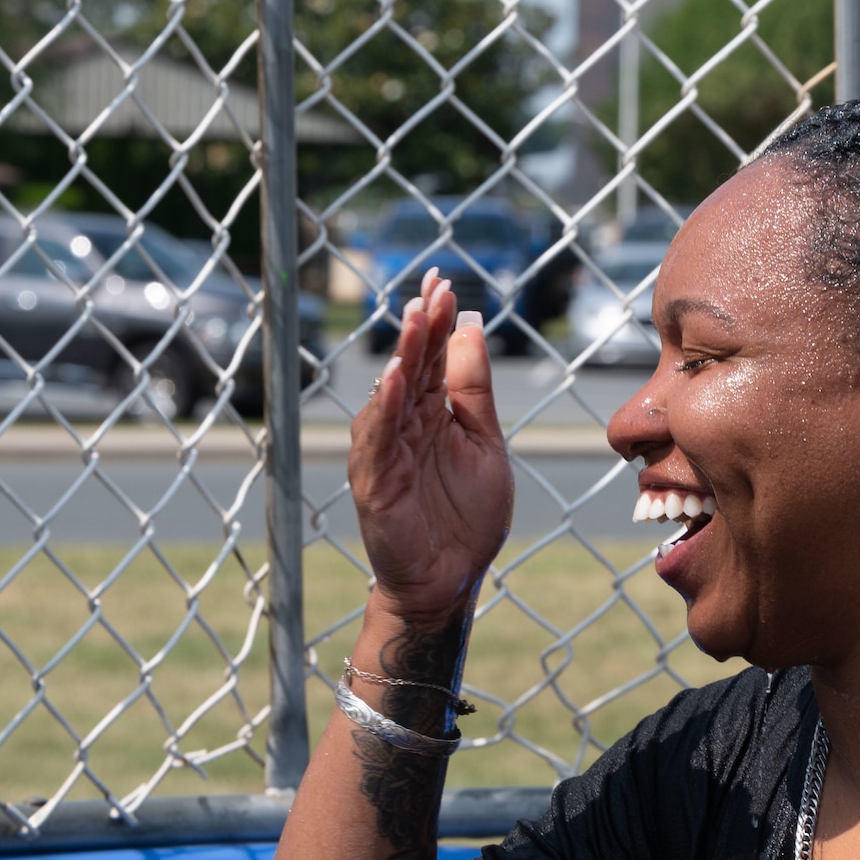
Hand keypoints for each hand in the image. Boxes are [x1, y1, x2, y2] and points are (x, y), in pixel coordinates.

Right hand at [350, 268, 513, 623]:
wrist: (451, 578)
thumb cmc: (468, 515)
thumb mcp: (485, 442)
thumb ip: (474, 389)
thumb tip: (471, 326)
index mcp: (434, 413)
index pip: (432, 357)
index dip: (436, 320)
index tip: (442, 280)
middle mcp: (405, 425)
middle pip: (410, 367)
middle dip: (420, 326)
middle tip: (430, 288)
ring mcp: (386, 451)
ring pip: (391, 396)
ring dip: (403, 356)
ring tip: (416, 320)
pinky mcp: (374, 482)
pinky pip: (378, 441)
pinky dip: (386, 410)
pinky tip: (396, 381)